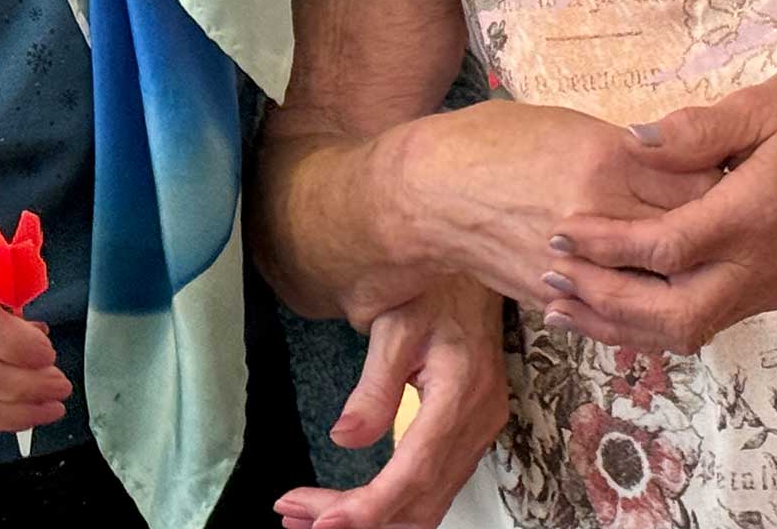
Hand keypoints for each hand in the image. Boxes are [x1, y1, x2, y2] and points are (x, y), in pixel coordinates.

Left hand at [275, 278, 508, 528]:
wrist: (472, 272)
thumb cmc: (435, 289)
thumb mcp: (395, 324)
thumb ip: (374, 385)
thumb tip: (346, 438)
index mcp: (459, 395)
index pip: (413, 473)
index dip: (369, 508)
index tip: (323, 522)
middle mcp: (477, 423)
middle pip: (418, 502)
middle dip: (359, 521)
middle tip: (297, 516)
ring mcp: (479, 432)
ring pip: (427, 504)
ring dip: (373, 519)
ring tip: (312, 516)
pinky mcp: (471, 434)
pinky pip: (434, 486)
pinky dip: (393, 504)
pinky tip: (356, 502)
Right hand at [386, 100, 719, 307]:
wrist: (429, 193)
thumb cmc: (497, 142)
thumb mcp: (570, 124)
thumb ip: (631, 149)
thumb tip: (681, 162)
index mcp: (607, 161)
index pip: (696, 183)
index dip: (728, 185)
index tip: (745, 180)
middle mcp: (598, 218)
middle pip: (685, 237)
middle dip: (716, 234)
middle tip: (740, 226)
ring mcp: (578, 264)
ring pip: (658, 285)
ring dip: (686, 278)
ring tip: (709, 264)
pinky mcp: (559, 296)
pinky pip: (620, 310)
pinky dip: (648, 304)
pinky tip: (667, 294)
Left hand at [539, 65, 776, 352]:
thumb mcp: (762, 103)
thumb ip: (699, 129)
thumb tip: (636, 143)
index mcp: (759, 214)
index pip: (671, 248)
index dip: (610, 246)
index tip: (561, 231)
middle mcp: (763, 265)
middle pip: (677, 314)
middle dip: (607, 302)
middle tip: (552, 277)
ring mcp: (765, 287)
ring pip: (686, 332)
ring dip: (620, 325)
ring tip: (560, 306)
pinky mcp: (761, 293)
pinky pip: (697, 323)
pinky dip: (646, 325)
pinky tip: (603, 309)